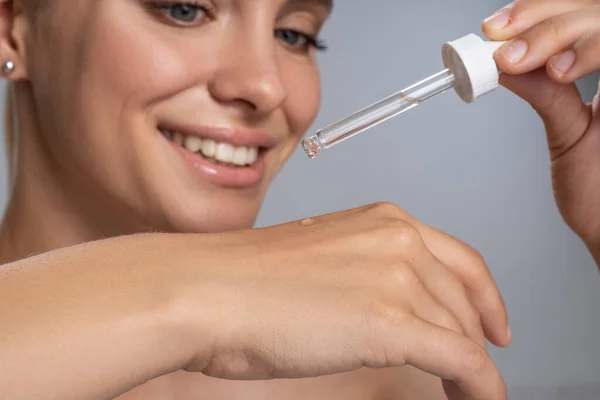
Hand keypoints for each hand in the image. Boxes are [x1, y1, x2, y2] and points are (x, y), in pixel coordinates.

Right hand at [182, 202, 508, 399]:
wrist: (209, 290)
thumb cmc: (243, 279)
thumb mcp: (320, 258)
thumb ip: (362, 271)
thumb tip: (383, 301)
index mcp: (380, 221)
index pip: (458, 259)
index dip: (483, 295)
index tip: (491, 320)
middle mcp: (397, 241)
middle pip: (464, 298)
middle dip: (476, 336)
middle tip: (476, 362)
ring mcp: (397, 279)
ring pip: (463, 331)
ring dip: (474, 367)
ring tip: (468, 391)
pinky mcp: (392, 323)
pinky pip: (461, 360)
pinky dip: (480, 386)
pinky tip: (479, 399)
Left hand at [482, 0, 599, 252]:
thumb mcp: (567, 136)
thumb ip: (547, 95)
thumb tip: (504, 65)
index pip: (575, 16)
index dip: (536, 13)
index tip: (496, 31)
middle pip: (592, 10)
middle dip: (544, 22)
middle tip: (505, 47)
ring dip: (561, 34)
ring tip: (524, 63)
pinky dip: (592, 50)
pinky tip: (561, 72)